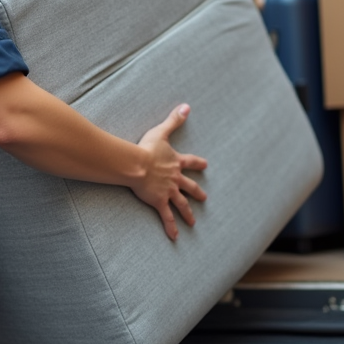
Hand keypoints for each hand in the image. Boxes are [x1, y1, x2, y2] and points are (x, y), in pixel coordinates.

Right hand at [130, 104, 208, 240]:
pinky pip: (167, 217)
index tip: (206, 165)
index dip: (198, 164)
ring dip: (188, 213)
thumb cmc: (147, 148)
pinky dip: (171, 227)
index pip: (190, 162)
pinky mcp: (159, 201)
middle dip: (197, 192)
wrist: (137, 164)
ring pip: (181, 204)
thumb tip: (187, 106)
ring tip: (193, 222)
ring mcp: (168, 191)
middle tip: (204, 198)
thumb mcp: (162, 132)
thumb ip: (174, 120)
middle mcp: (175, 178)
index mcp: (175, 162)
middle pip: (189, 187)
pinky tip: (175, 237)